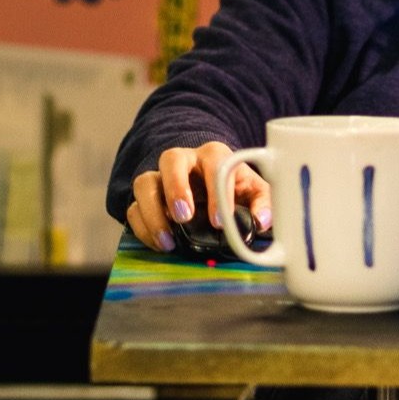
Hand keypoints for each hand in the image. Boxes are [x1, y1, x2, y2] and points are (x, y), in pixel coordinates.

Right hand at [126, 141, 271, 253]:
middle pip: (170, 159)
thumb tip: (263, 221)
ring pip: (144, 182)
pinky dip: (143, 228)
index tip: (219, 222)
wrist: (209, 182)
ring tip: (167, 240)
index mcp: (214, 156)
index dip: (216, 194)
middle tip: (183, 216)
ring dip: (152, 211)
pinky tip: (159, 244)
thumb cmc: (233, 186)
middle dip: (175, 188)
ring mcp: (160, 178)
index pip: (214, 164)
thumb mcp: (254, 190)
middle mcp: (184, 161)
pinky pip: (134, 208)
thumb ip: (264, 202)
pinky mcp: (146, 198)